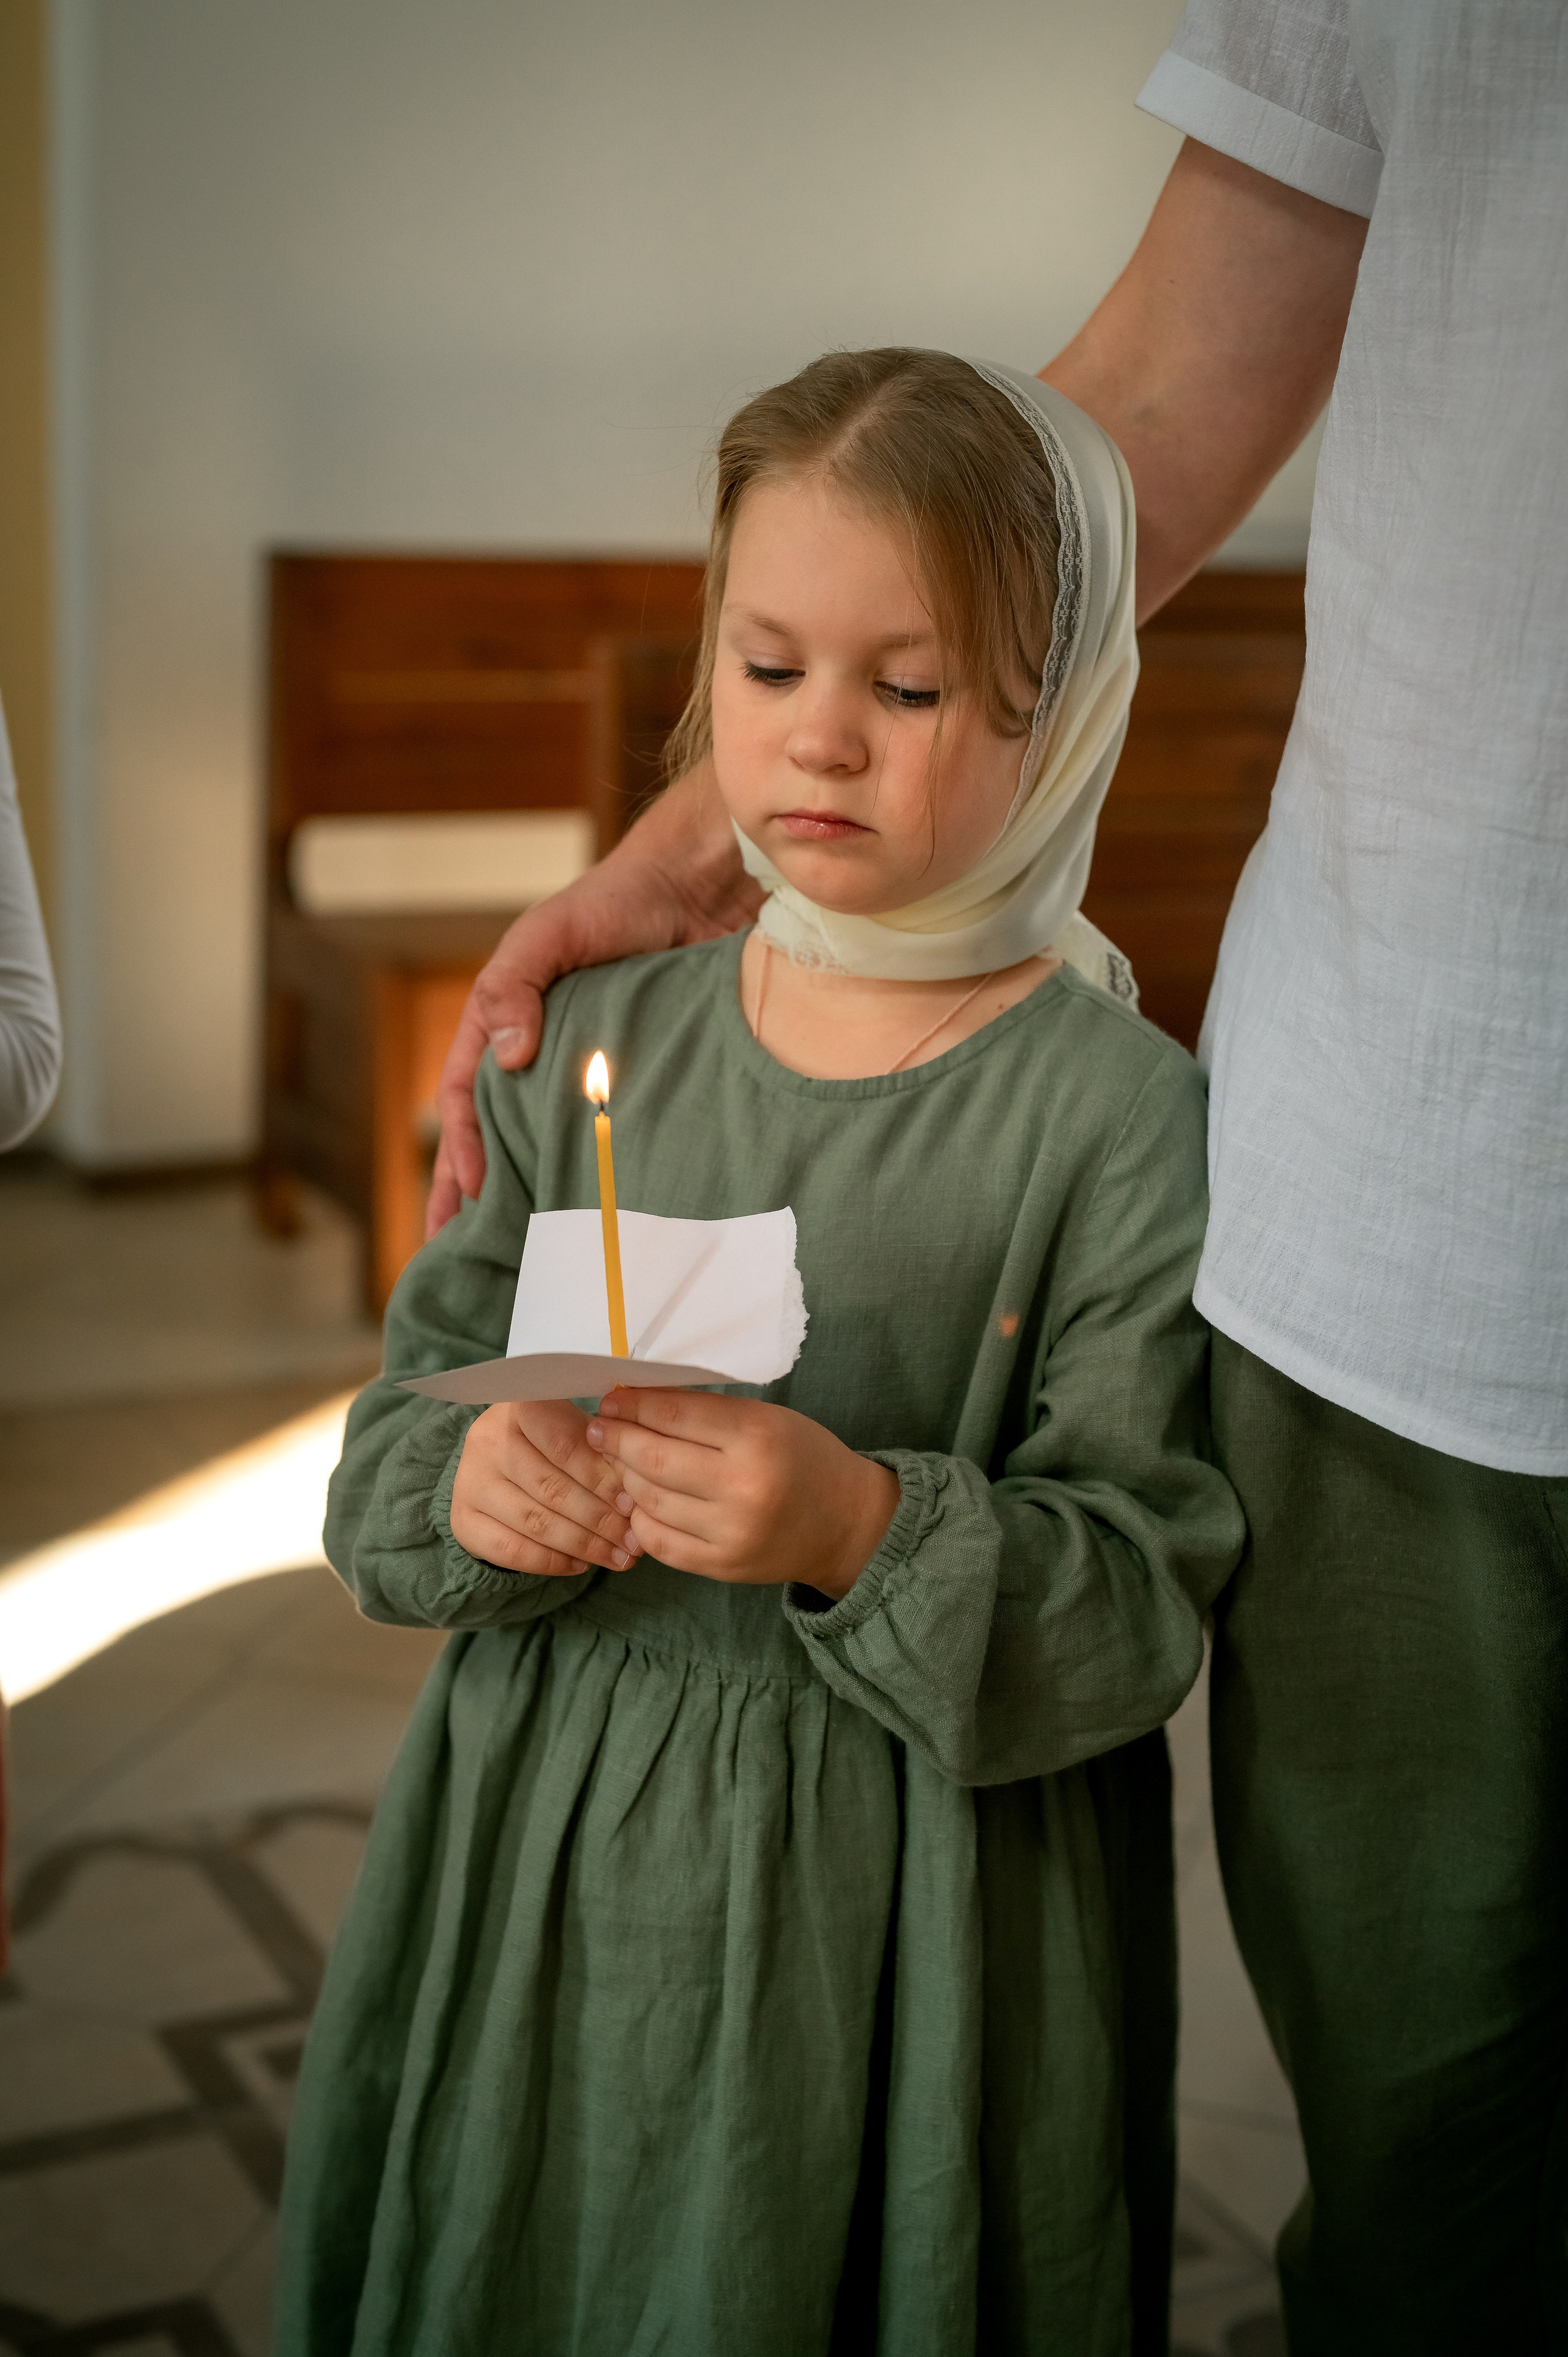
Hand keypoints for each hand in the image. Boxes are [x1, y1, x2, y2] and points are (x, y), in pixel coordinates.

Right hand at [426, 761, 758, 1234]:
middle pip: (495, 1139)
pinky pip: (610, 1142)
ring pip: (550, 1148)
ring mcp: (588, 1078)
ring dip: (531, 1200)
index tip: (468, 1195)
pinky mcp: (639, 1087)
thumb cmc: (613, 904)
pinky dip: (595, 1182)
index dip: (459, 1149)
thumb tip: (506, 1055)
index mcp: (503, 1025)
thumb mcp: (547, 934)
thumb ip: (514, 986)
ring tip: (524, 1257)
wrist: (698, 894)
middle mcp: (540, 1059)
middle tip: (461, 1255)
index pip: (463, 1099)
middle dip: (472, 1198)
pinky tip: (597, 1224)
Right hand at [451, 1397, 641, 1577]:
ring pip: (536, 1522)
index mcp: (519, 1407)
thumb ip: (603, 1453)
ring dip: (584, 1546)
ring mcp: (470, 1481)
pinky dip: (553, 1562)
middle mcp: (487, 1440)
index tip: (635, 1504)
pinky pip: (513, 1551)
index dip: (603, 1479)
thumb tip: (639, 1495)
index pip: (565, 1446)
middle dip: (601, 1520)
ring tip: (620, 1558)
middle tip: (634, 1542)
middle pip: (553, 1488)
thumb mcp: (576, 1430)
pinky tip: (582, 1565)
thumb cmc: (551, 1440)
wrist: (495, 1459)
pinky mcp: (463, 1521)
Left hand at [587, 1389, 899, 1599]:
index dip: (633, 1405)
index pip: (674, 1415)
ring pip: (649, 1500)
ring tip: (617, 1462)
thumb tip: (639, 1401)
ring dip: (623, 1478)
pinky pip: (660, 1543)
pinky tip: (638, 1503)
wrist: (845, 1523)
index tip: (611, 1398)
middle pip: (653, 1459)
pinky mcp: (722, 1566)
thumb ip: (709, 1414)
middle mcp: (743, 1486)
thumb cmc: (803, 1458)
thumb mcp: (768, 1420)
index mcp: (757, 1437)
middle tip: (599, 1429)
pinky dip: (640, 1520)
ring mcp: (731, 1532)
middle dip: (615, 1440)